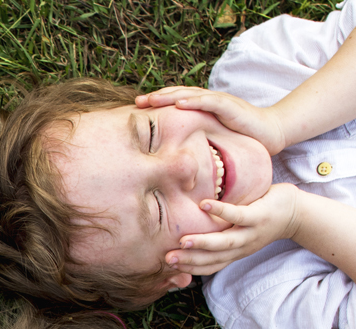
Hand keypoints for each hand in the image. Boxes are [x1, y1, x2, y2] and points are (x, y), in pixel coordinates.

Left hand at [135, 86, 287, 154]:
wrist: (270, 133)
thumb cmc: (240, 137)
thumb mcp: (211, 137)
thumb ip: (195, 139)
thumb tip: (173, 153)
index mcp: (203, 107)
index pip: (176, 101)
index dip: (158, 103)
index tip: (137, 110)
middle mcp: (209, 101)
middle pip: (179, 94)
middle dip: (157, 97)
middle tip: (137, 102)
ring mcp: (220, 101)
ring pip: (190, 94)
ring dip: (170, 96)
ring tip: (152, 99)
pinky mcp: (231, 107)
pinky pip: (209, 102)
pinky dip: (194, 101)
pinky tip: (179, 103)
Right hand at [165, 183, 299, 275]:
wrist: (297, 213)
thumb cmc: (262, 220)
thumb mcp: (240, 234)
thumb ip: (220, 236)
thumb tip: (192, 232)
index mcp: (235, 253)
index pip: (210, 266)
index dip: (189, 268)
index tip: (168, 266)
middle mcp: (242, 247)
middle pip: (213, 258)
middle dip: (190, 260)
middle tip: (168, 259)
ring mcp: (251, 232)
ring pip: (225, 242)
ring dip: (203, 243)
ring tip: (183, 241)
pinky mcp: (259, 216)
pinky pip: (238, 215)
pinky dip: (221, 211)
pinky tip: (204, 205)